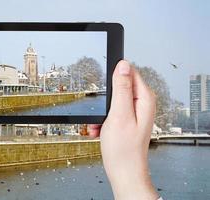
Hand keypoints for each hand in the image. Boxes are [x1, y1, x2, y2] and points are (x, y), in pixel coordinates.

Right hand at [89, 60, 158, 199]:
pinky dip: (103, 120)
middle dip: (105, 99)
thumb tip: (123, 66)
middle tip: (101, 112)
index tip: (105, 87)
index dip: (114, 76)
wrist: (123, 172)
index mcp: (144, 99)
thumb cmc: (123, 149)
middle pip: (119, 87)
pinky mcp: (127, 121)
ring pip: (112, 101)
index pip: (130, 72)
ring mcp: (135, 113)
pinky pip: (111, 113)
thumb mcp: (119, 114)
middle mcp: (142, 104)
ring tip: (100, 125)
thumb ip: (121, 88)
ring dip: (101, 112)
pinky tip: (100, 130)